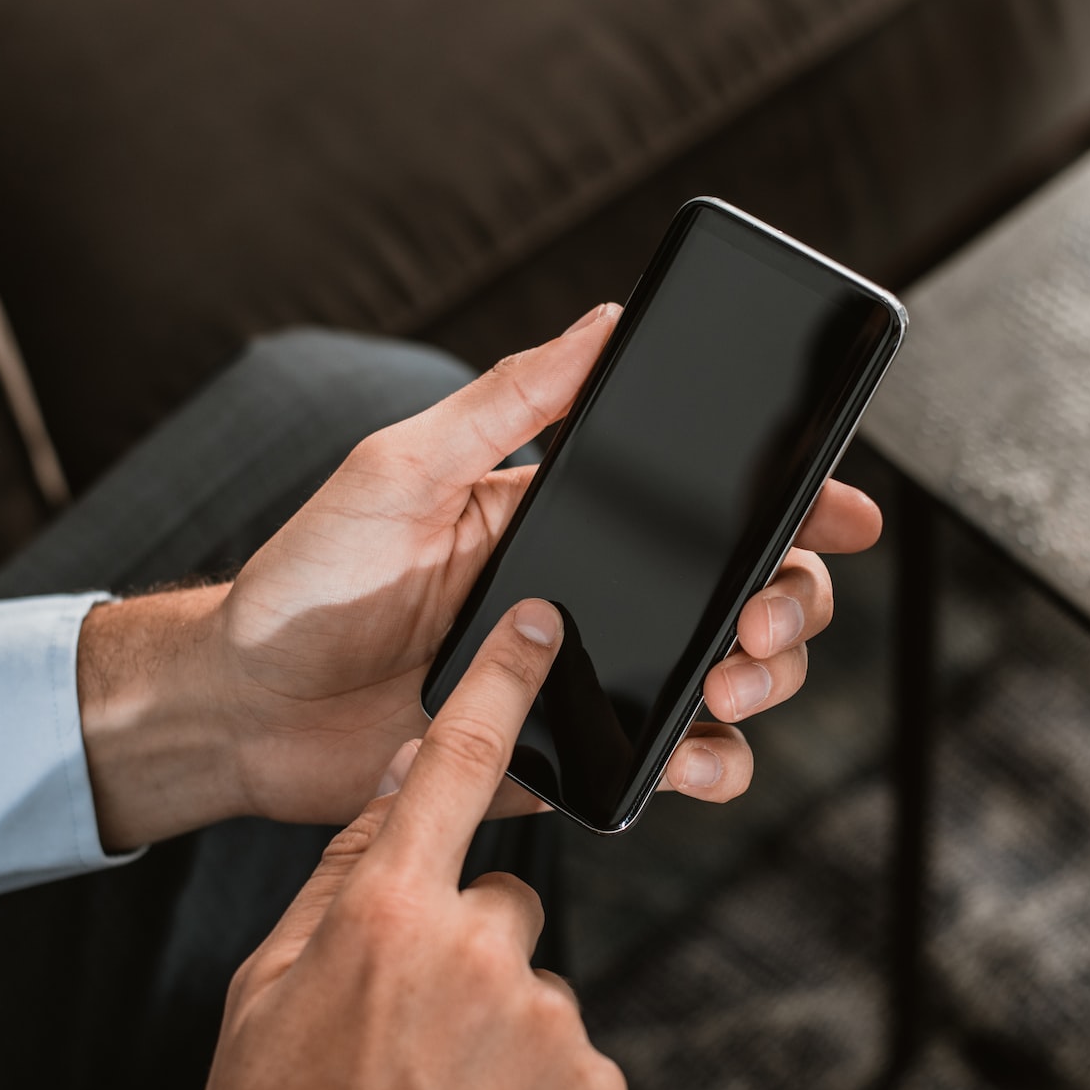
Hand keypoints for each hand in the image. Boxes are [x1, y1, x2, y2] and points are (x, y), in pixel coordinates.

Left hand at [78, 305, 881, 846]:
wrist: (244, 707)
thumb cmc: (307, 577)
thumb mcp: (401, 467)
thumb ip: (506, 402)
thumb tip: (601, 322)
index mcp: (564, 518)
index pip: (699, 501)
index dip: (789, 504)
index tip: (845, 511)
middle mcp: (591, 595)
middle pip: (738, 593)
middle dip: (788, 601)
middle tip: (763, 614)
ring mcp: (583, 678)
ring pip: (721, 680)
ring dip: (760, 682)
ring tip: (729, 682)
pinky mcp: (564, 755)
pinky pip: (662, 762)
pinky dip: (703, 767)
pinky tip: (693, 758)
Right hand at [183, 600, 626, 1089]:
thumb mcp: (265, 994)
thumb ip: (341, 878)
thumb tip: (398, 783)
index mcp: (386, 913)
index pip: (458, 766)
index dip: (501, 686)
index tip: (538, 630)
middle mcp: (478, 950)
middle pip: (501, 900)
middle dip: (467, 947)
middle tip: (409, 1031)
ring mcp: (546, 1021)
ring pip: (533, 984)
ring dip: (497, 1028)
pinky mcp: (596, 1089)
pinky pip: (573, 1057)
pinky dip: (537, 1089)